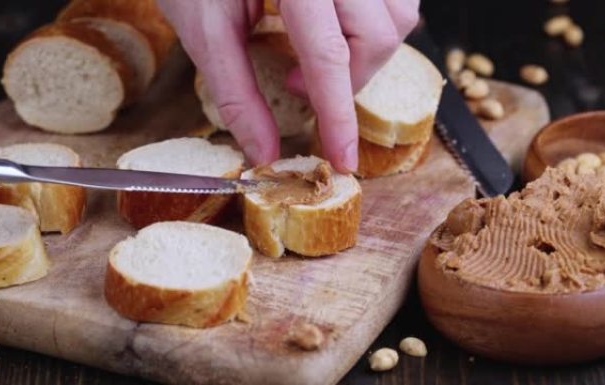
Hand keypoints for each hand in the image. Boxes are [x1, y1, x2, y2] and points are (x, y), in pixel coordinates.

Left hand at [157, 0, 419, 172]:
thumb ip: (237, 93)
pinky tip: (339, 28)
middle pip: (377, 35)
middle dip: (350, 81)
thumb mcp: (205, 30)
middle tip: (300, 85)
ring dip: (368, 53)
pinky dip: (376, 24)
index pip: (329, 55)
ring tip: (318, 56)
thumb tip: (266, 151)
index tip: (342, 158)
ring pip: (399, 14)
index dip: (338, 116)